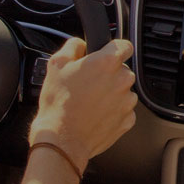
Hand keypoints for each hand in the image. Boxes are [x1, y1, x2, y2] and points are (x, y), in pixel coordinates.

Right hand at [28, 38, 136, 168]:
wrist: (62, 138)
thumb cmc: (59, 103)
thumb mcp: (56, 64)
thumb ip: (73, 46)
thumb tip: (79, 44)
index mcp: (107, 62)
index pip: (124, 45)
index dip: (115, 48)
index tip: (108, 54)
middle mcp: (122, 80)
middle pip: (122, 70)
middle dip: (108, 74)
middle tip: (88, 83)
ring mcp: (127, 101)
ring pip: (123, 91)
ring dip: (111, 93)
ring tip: (90, 102)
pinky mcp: (127, 120)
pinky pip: (123, 110)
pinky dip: (113, 111)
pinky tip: (95, 114)